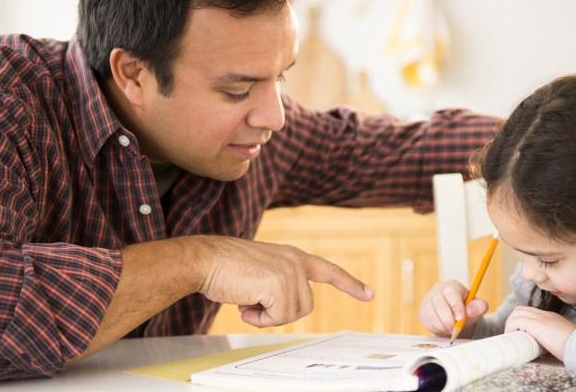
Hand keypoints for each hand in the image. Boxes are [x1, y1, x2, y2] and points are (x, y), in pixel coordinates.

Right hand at [196, 236, 373, 326]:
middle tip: (254, 302)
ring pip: (292, 314)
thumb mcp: (261, 272)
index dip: (349, 284)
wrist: (205, 260)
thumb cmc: (226, 268)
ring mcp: (290, 271)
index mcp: (293, 257)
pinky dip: (260, 319)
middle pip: (305, 306)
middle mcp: (296, 261)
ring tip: (248, 299)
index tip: (369, 294)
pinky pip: (278, 317)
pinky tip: (245, 303)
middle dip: (279, 312)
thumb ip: (279, 284)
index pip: (328, 270)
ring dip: (268, 315)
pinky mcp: (280, 283)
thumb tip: (286, 308)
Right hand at [418, 280, 488, 337]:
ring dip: (442, 325)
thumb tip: (470, 310)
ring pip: (431, 313)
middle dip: (448, 319)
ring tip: (449, 329)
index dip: (456, 306)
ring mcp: (428, 298)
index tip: (460, 318)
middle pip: (439, 303)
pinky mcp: (423, 309)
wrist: (456, 316)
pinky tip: (442, 328)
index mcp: (453, 286)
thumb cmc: (467, 309)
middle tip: (455, 328)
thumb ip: (479, 307)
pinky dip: (435, 327)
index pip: (451, 292)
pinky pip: (426, 319)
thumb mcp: (478, 307)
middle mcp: (438, 289)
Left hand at [505, 306, 575, 360]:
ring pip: (516, 313)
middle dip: (513, 321)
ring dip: (510, 324)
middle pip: (520, 309)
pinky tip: (513, 337)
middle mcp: (545, 314)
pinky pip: (516, 320)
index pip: (530, 312)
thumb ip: (553, 340)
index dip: (521, 321)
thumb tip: (544, 351)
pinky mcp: (537, 324)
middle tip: (513, 335)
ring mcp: (541, 318)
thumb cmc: (574, 347)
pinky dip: (511, 327)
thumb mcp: (561, 340)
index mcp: (551, 317)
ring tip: (512, 337)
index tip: (519, 333)